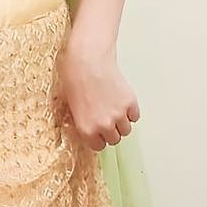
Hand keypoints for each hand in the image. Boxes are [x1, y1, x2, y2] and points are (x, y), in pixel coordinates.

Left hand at [58, 38, 139, 152]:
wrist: (87, 60)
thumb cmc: (75, 79)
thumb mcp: (72, 107)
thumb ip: (83, 123)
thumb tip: (91, 130)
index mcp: (86, 129)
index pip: (99, 146)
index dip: (99, 137)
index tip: (99, 131)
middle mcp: (103, 126)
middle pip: (115, 139)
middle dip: (111, 130)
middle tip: (107, 118)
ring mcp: (119, 115)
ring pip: (127, 129)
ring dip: (122, 122)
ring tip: (113, 108)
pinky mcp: (130, 103)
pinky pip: (135, 116)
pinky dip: (130, 111)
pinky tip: (120, 101)